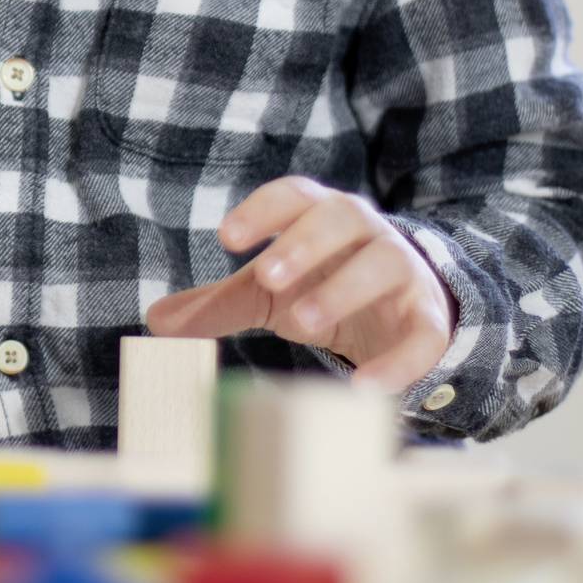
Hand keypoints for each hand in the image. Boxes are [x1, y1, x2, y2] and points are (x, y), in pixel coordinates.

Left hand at [144, 177, 453, 391]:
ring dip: (343, 290)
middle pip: (342, 217)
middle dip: (304, 243)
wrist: (400, 311)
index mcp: (321, 215)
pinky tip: (363, 388)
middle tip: (265, 277)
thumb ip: (218, 304)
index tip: (226, 238)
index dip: (263, 211)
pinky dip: (397, 361)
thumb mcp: (269, 294)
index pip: (295, 195)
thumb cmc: (322, 285)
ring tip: (300, 325)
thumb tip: (154, 320)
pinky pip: (423, 334)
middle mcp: (366, 233)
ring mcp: (403, 273)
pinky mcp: (428, 319)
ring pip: (384, 264)